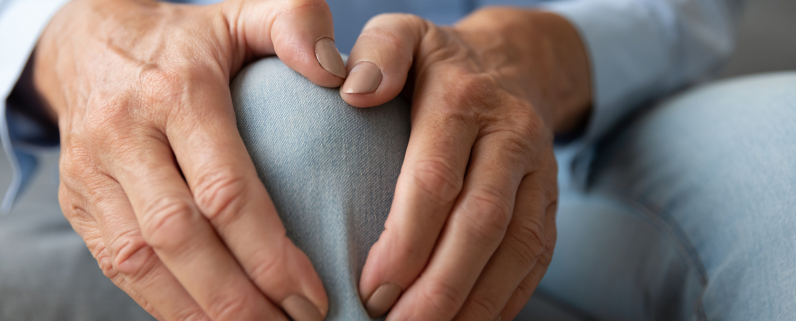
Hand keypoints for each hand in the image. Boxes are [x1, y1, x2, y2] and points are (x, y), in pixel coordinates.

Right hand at [32, 0, 347, 319]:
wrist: (85, 43)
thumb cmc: (185, 40)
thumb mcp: (240, 15)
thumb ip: (294, 23)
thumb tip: (342, 74)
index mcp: (176, 92)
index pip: (224, 189)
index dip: (269, 253)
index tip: (313, 293)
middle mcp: (126, 136)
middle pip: (180, 238)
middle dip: (239, 299)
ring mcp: (92, 174)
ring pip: (141, 263)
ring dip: (201, 314)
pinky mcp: (77, 204)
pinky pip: (117, 268)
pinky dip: (164, 307)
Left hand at [340, 8, 591, 319]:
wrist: (517, 62)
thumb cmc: (439, 62)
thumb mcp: (403, 34)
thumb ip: (377, 53)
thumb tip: (353, 92)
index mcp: (464, 100)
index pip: (435, 178)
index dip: (406, 239)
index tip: (371, 287)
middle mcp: (511, 137)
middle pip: (481, 224)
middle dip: (439, 286)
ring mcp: (540, 174)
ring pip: (517, 250)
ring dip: (474, 305)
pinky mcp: (551, 203)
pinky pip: (537, 260)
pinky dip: (505, 301)